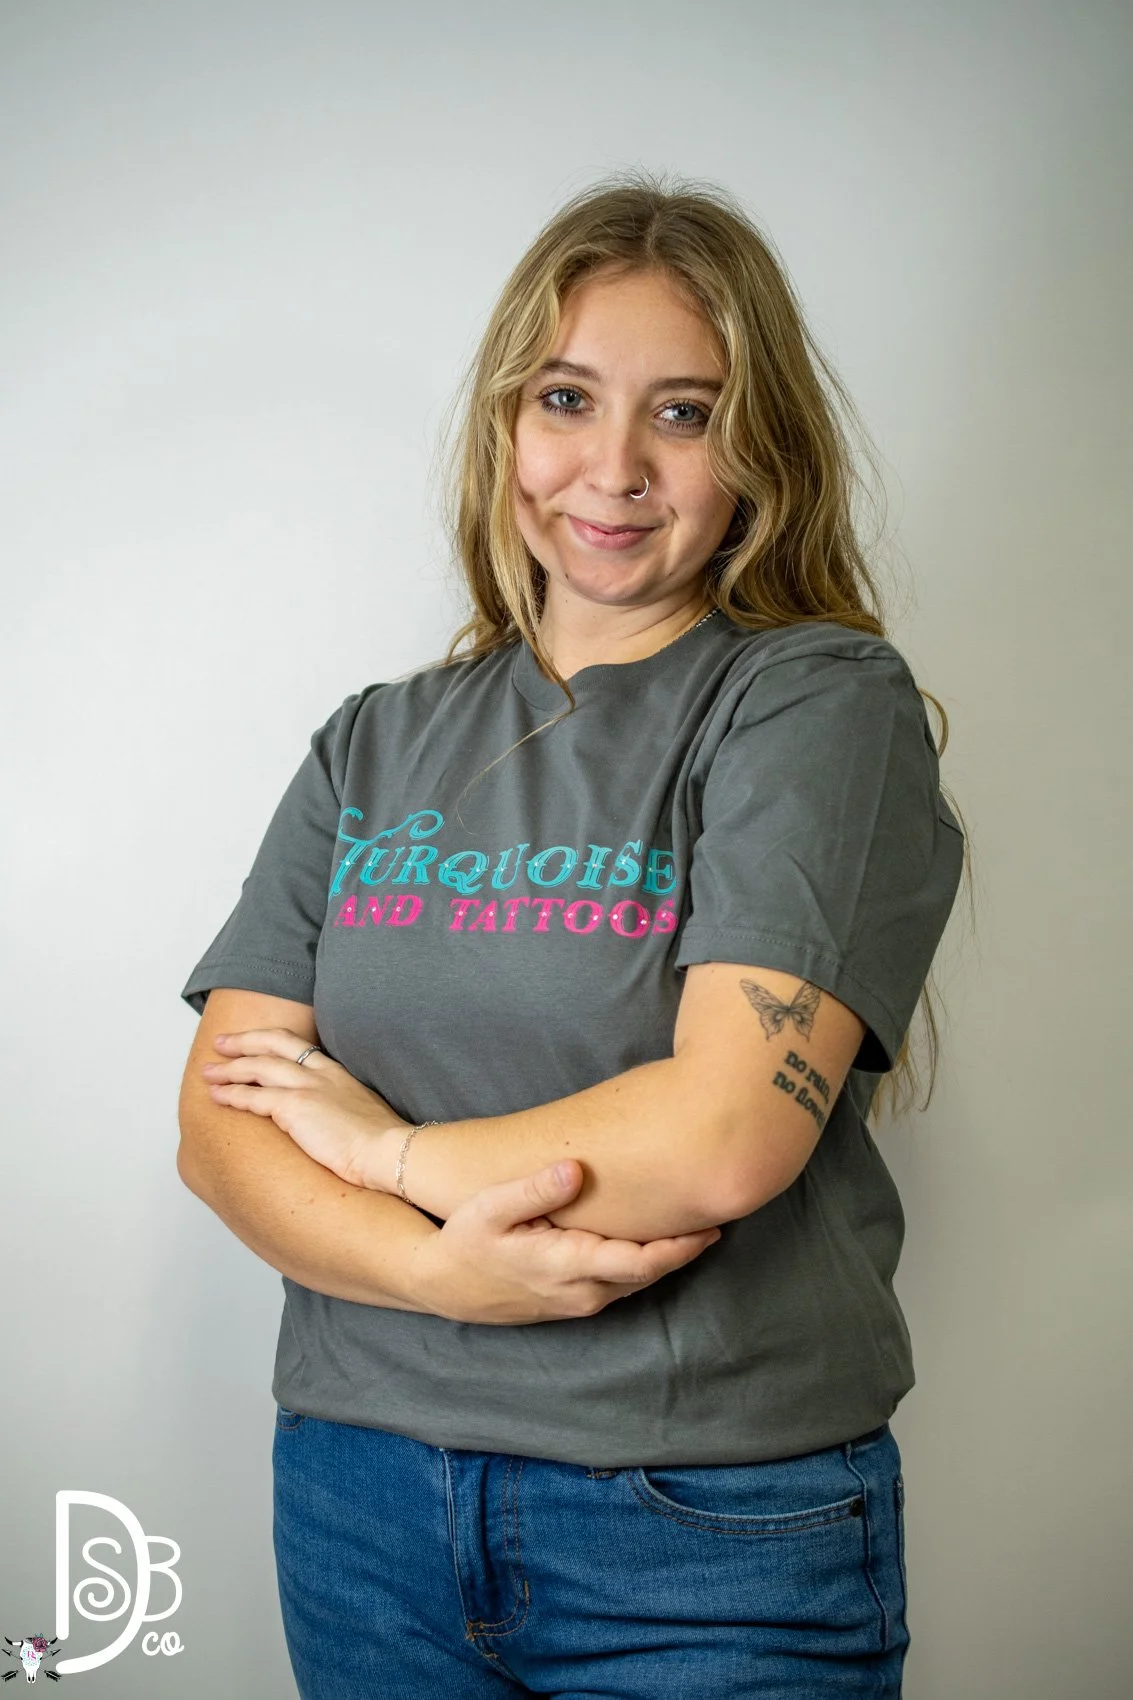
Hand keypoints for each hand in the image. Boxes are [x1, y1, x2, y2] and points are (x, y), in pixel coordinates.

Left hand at [200, 1027, 409, 1188]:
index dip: (270, 1040)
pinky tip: (217, 1097)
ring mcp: (306, 1088)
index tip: (254, 1041)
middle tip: (220, 1043)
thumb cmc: (383, 1143)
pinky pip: (253, 1098)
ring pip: (256, 1068)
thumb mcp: (365, 1113)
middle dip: (242, 1042)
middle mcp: (319, 1073)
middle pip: (272, 1044)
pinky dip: (231, 1096)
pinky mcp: (294, 1108)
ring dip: (228, 1069)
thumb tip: (335, 1120)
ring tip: (208, 1073)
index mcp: (336, 1072)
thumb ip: (345, 1107)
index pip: (297, 1045)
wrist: (389, 1151)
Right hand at [417, 1158, 724, 1325]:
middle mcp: (580, 1293)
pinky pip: (621, 1285)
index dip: (679, 1248)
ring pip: (637, 1283)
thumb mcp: (490, 1208)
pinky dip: (646, 1266)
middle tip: (721, 1216)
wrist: (443, 1285)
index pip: (638, 1262)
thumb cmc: (466, 1239)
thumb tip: (575, 1169)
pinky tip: (660, 1244)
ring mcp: (578, 1303)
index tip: (711, 1227)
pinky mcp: (574, 1303)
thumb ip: (534, 1189)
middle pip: (648, 1275)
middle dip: (685, 1251)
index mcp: (566, 1266)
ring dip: (668, 1259)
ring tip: (701, 1227)